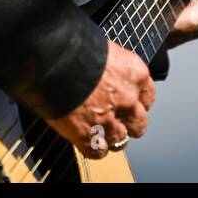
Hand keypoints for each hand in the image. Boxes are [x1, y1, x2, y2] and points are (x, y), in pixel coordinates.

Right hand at [43, 41, 152, 158]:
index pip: (147, 95)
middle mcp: (128, 99)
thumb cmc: (72, 44)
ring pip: (120, 140)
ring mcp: (110, 120)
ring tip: (96, 131)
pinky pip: (98, 153)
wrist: (50, 58)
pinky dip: (91, 148)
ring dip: (110, 137)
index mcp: (134, 72)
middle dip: (127, 123)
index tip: (127, 101)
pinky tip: (83, 139)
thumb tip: (102, 70)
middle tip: (113, 119)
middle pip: (139, 123)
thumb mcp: (102, 48)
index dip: (136, 101)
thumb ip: (109, 65)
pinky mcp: (89, 136)